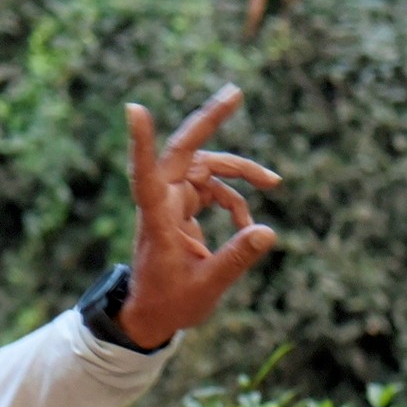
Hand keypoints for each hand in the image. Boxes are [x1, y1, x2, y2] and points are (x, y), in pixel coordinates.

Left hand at [120, 84, 281, 348]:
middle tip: (236, 92)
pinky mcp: (179, 208)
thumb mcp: (207, 286)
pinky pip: (210, 190)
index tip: (133, 109)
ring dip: (238, 172)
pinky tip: (247, 223)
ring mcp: (169, 203)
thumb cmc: (170, 303)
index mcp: (156, 221)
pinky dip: (233, 199)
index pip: (144, 176)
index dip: (141, 143)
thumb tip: (267, 232)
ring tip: (273, 182)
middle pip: (183, 152)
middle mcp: (160, 204)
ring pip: (205, 169)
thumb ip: (235, 259)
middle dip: (209, 121)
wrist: (153, 315)